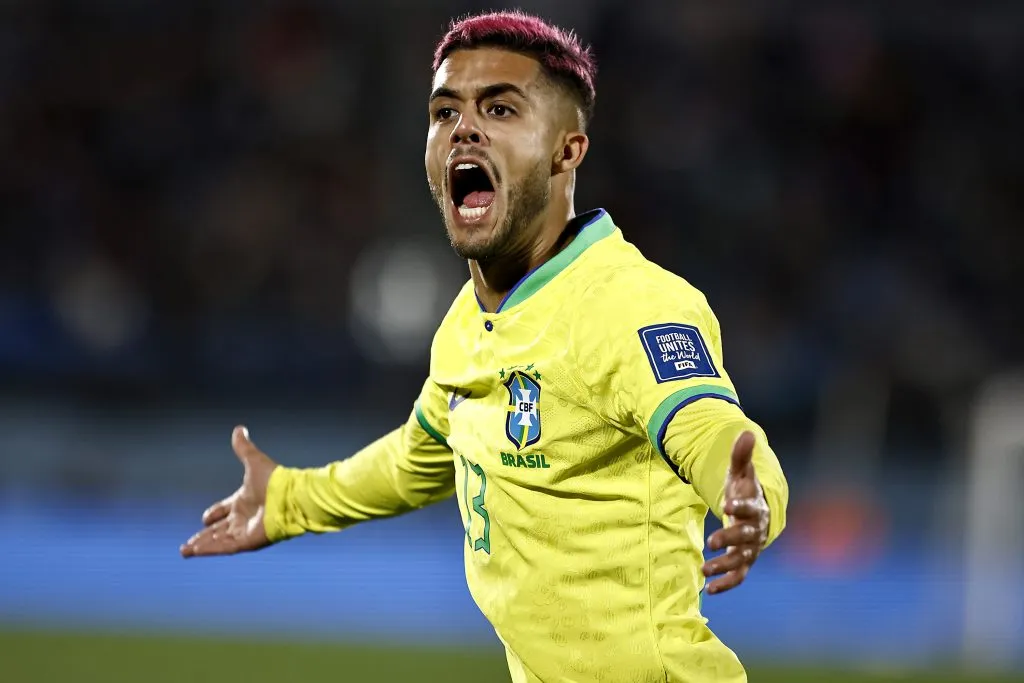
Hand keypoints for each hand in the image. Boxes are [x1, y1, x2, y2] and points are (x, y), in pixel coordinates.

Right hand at [180, 426, 277, 557]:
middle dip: (202, 537)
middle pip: (218, 530)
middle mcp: (244, 518)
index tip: (204, 518)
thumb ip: (244, 447)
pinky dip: (210, 550)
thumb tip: (239, 428)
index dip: (213, 514)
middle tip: (187, 545)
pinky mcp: (249, 541)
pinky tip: (196, 551)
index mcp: (244, 501)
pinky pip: (225, 548)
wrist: (292, 496)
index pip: (224, 511)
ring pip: (219, 541)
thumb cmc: (276, 480)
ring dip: (202, 546)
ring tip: (185, 551)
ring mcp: (246, 530)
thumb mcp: (254, 461)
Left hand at [701, 430, 769, 594]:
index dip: (741, 507)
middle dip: (729, 540)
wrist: (756, 513)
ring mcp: (751, 549)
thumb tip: (746, 432)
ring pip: (741, 561)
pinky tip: (709, 590)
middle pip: (745, 538)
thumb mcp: (740, 472)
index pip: (751, 508)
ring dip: (724, 566)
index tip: (727, 506)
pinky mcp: (743, 562)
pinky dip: (726, 584)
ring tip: (705, 571)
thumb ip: (741, 456)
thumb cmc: (745, 491)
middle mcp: (755, 531)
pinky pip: (738, 576)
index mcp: (755, 508)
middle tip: (711, 542)